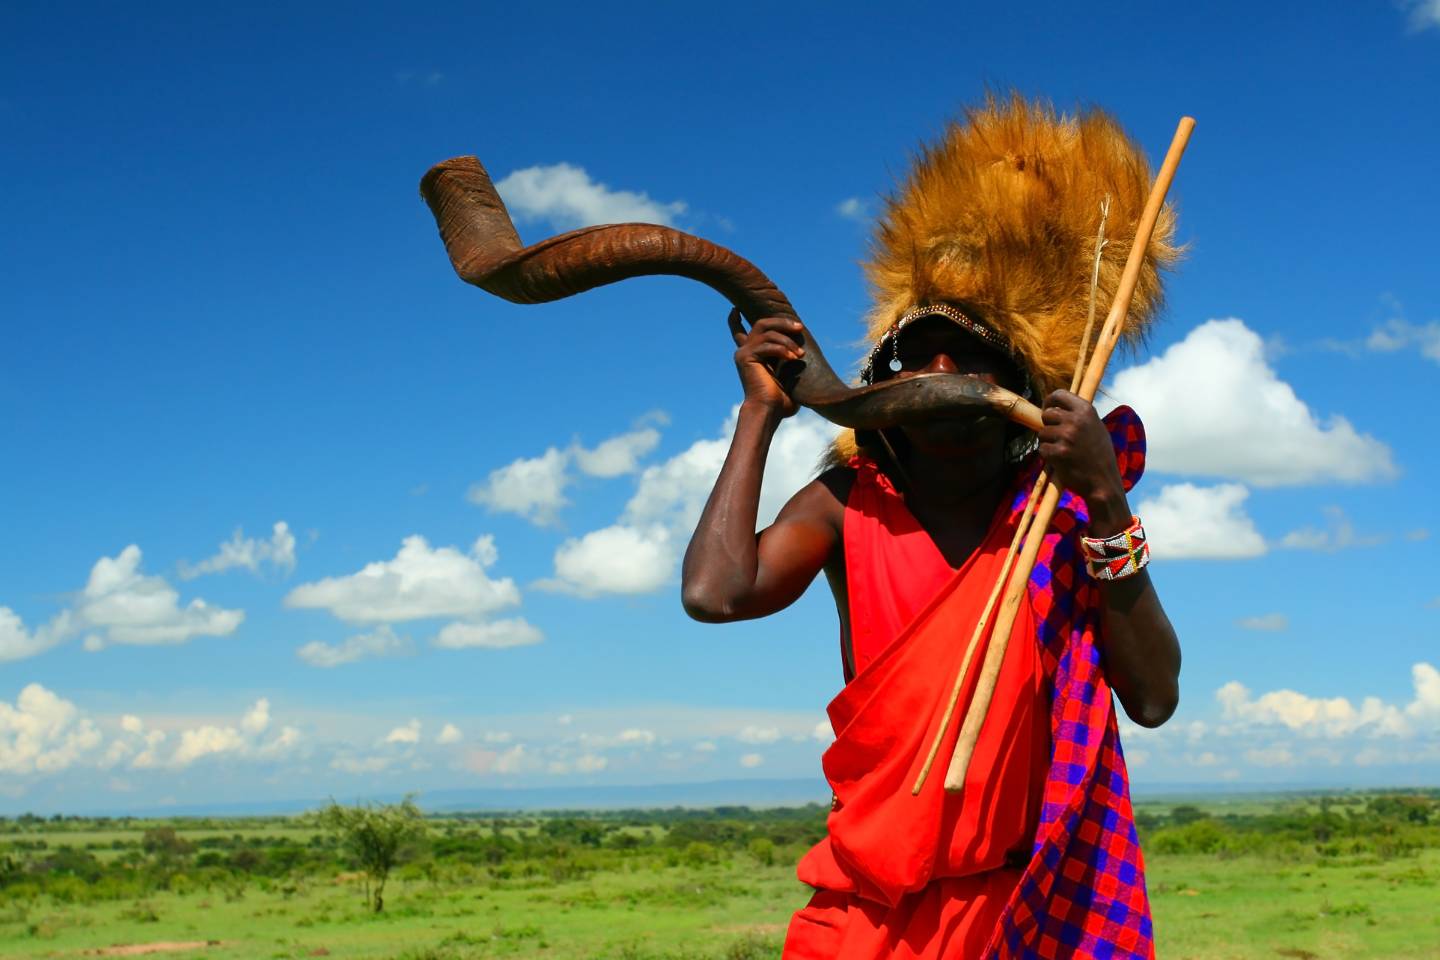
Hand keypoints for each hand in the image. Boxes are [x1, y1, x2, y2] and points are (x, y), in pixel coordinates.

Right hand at [729, 308, 804, 418]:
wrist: (769, 411)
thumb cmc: (780, 402)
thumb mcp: (787, 375)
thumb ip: (789, 362)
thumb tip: (804, 353)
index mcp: (752, 356)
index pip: (738, 332)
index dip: (735, 319)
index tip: (735, 309)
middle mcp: (744, 352)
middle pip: (761, 323)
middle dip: (782, 322)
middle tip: (799, 327)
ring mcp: (744, 354)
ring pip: (767, 332)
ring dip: (787, 340)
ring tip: (800, 354)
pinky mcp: (746, 358)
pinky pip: (767, 344)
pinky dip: (782, 349)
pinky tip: (793, 357)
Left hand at [1038, 390, 1129, 533]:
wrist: (1103, 481)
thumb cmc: (1100, 455)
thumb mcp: (1095, 427)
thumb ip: (1078, 416)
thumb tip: (1055, 408)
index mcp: (1086, 410)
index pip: (1059, 394)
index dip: (1049, 401)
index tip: (1048, 409)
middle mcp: (1076, 420)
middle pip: (1047, 414)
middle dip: (1048, 426)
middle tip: (1057, 437)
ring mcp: (1066, 436)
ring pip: (1042, 433)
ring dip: (1048, 442)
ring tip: (1063, 451)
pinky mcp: (1058, 452)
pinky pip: (1042, 449)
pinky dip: (1048, 456)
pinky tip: (1061, 460)